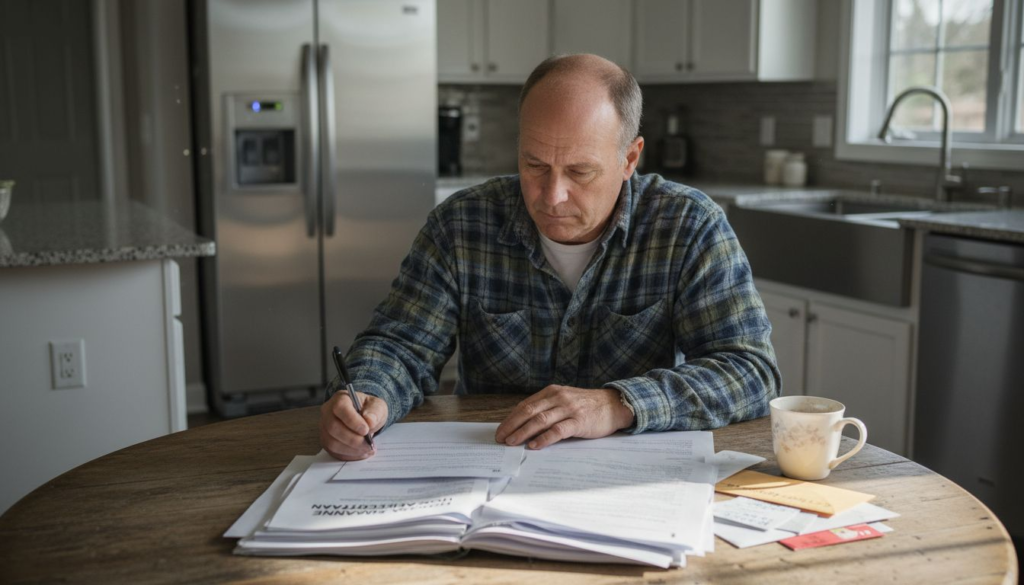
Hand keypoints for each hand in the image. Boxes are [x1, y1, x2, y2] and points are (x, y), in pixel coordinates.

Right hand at [320, 390, 387, 460]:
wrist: (365, 418)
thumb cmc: (369, 410)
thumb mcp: (377, 406)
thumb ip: (375, 412)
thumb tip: (369, 421)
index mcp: (340, 399)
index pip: (340, 408)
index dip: (352, 420)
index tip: (366, 430)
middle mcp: (328, 412)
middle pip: (333, 427)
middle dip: (352, 439)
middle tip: (368, 444)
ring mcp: (324, 428)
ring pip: (332, 442)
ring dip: (351, 449)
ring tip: (367, 449)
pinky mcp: (326, 441)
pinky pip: (334, 452)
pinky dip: (349, 455)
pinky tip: (361, 453)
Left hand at [494, 385, 634, 449]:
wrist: (614, 405)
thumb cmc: (587, 406)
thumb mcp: (565, 400)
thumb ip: (547, 408)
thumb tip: (524, 426)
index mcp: (552, 392)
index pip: (525, 405)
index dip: (511, 418)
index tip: (501, 430)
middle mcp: (558, 397)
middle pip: (529, 411)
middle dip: (512, 425)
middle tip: (501, 438)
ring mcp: (569, 408)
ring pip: (540, 420)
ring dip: (523, 432)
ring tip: (512, 442)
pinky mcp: (579, 421)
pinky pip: (558, 430)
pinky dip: (544, 438)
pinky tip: (534, 445)